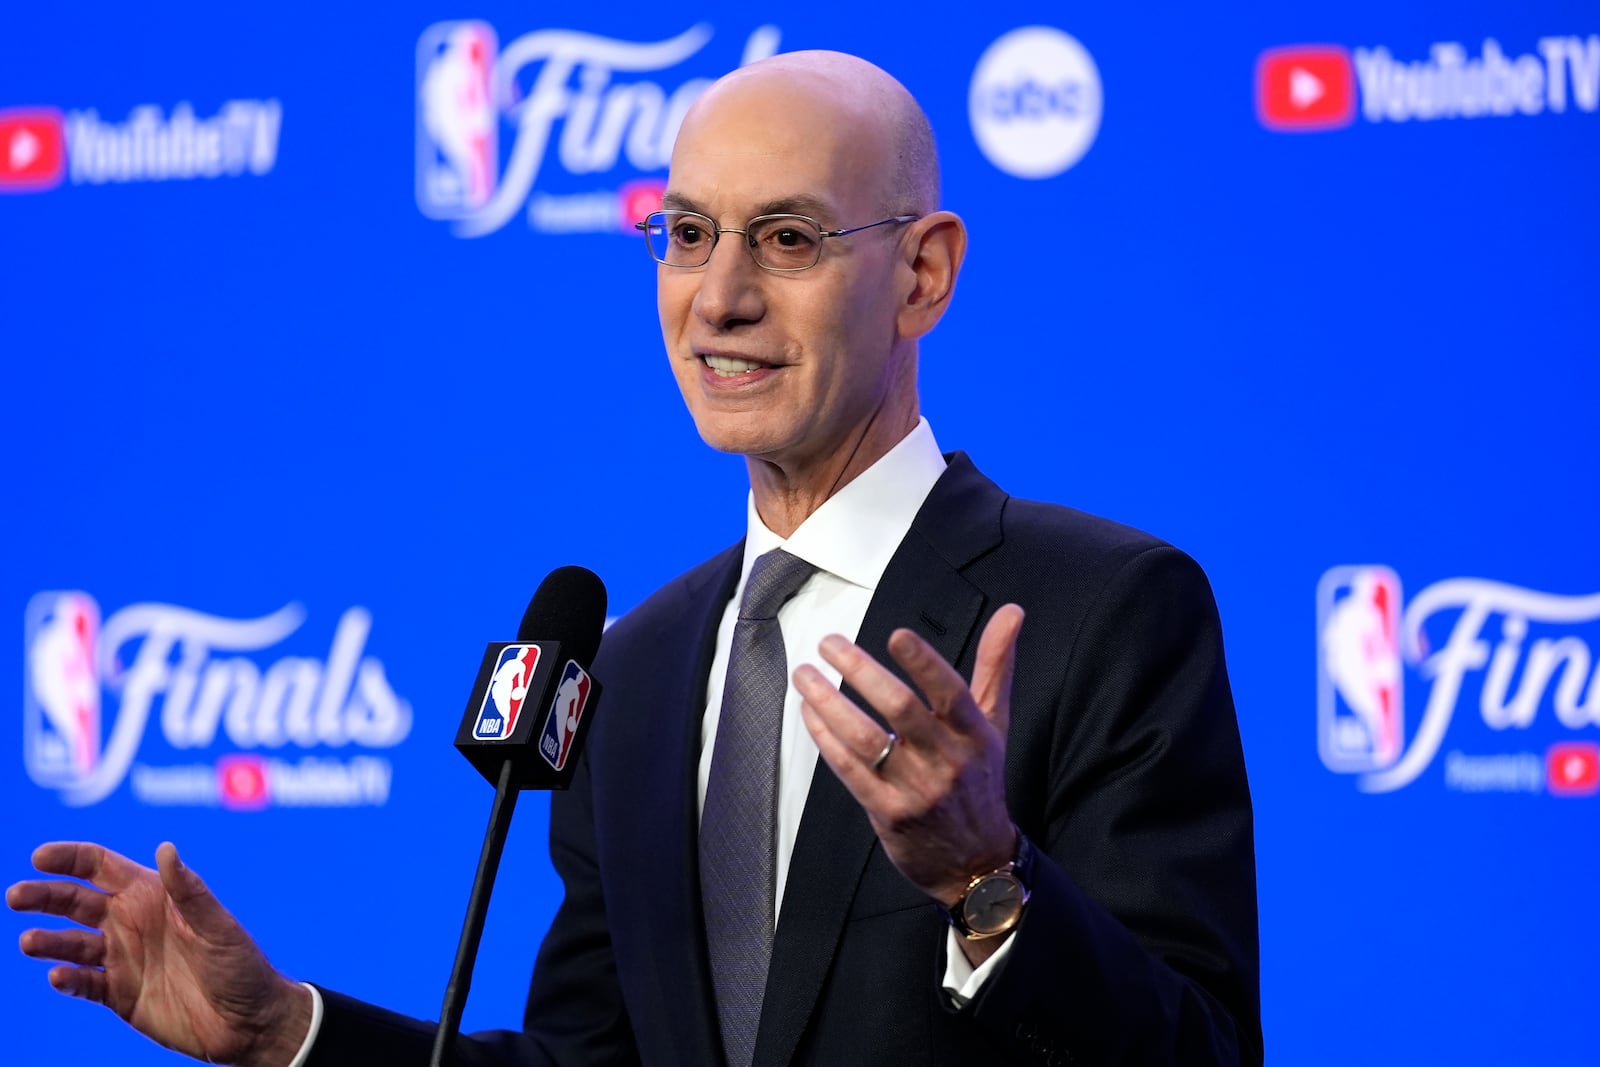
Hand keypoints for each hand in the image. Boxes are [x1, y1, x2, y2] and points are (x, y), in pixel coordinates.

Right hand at [8, 841, 312, 1066]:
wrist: (247, 1022)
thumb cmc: (240, 966)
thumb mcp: (217, 926)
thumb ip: (188, 891)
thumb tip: (165, 848)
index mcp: (153, 896)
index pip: (101, 867)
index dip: (70, 858)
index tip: (39, 857)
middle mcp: (132, 923)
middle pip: (75, 901)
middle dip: (44, 895)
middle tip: (16, 896)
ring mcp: (123, 959)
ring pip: (71, 943)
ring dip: (48, 940)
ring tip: (31, 942)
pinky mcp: (119, 994)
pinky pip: (84, 983)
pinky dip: (69, 980)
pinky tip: (60, 977)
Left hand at [794, 605, 1024, 912]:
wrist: (976, 862)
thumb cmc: (980, 780)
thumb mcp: (995, 723)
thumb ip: (996, 665)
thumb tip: (1013, 610)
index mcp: (975, 733)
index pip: (951, 692)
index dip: (924, 664)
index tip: (896, 635)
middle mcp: (947, 760)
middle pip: (900, 709)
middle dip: (860, 671)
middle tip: (829, 643)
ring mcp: (916, 789)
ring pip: (866, 739)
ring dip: (829, 702)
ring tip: (805, 674)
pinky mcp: (888, 813)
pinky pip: (850, 770)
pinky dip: (826, 738)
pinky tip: (810, 712)